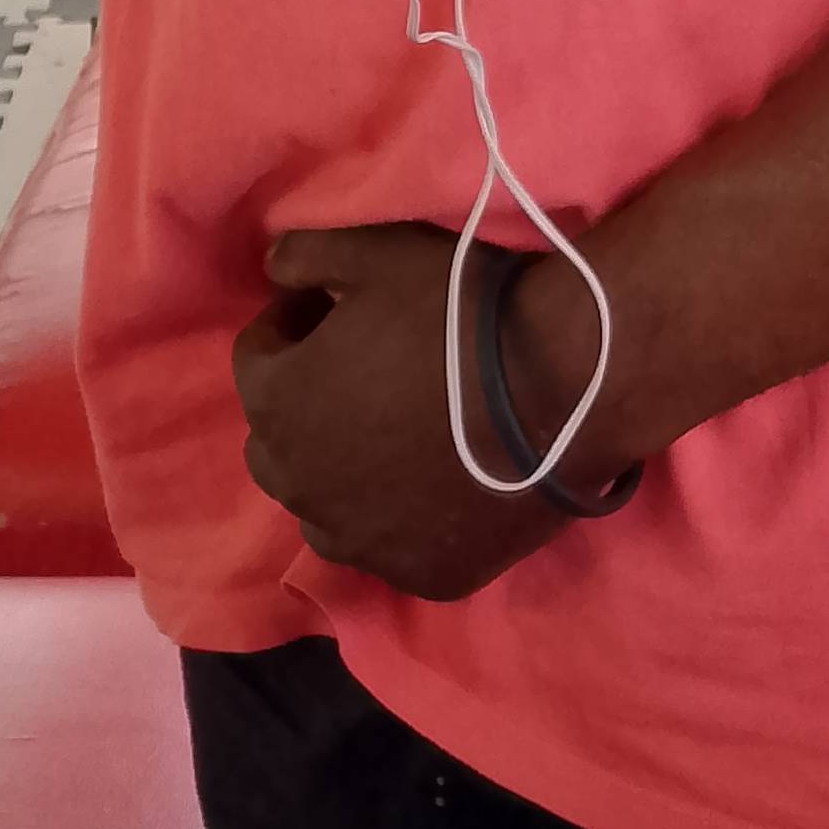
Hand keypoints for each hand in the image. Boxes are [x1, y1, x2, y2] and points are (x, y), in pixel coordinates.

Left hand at [231, 225, 613, 601]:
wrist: (569, 385)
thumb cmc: (461, 312)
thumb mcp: (375, 252)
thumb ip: (305, 255)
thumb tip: (274, 270)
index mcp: (277, 406)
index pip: (259, 358)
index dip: (296, 325)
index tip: (336, 306)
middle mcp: (302, 487)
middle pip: (281, 442)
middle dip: (308, 404)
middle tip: (366, 371)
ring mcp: (363, 542)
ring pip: (327, 509)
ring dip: (344, 473)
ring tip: (400, 436)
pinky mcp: (424, 575)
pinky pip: (394, 547)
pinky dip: (404, 519)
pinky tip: (442, 484)